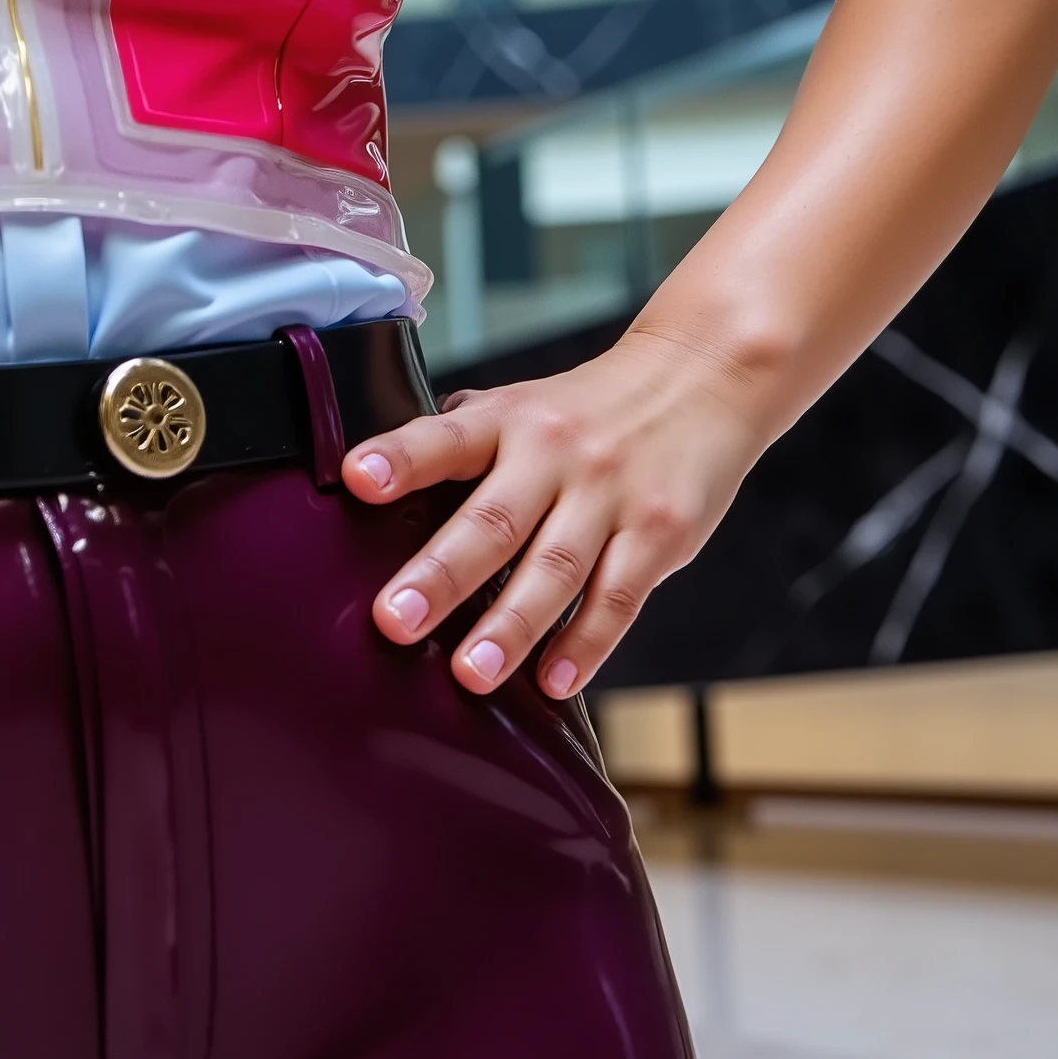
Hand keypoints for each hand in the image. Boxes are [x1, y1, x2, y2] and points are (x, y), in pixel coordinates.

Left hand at [343, 326, 772, 698]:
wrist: (702, 377)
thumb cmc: (591, 408)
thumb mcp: (522, 405)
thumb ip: (464, 443)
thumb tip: (381, 481)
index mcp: (507, 420)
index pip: (444, 437)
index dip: (399, 458)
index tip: (355, 479)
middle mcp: (554, 453)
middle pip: (493, 519)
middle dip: (441, 575)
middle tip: (394, 621)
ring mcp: (611, 494)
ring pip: (555, 567)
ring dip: (511, 626)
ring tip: (470, 673)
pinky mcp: (661, 533)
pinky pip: (618, 597)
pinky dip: (587, 644)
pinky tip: (554, 680)